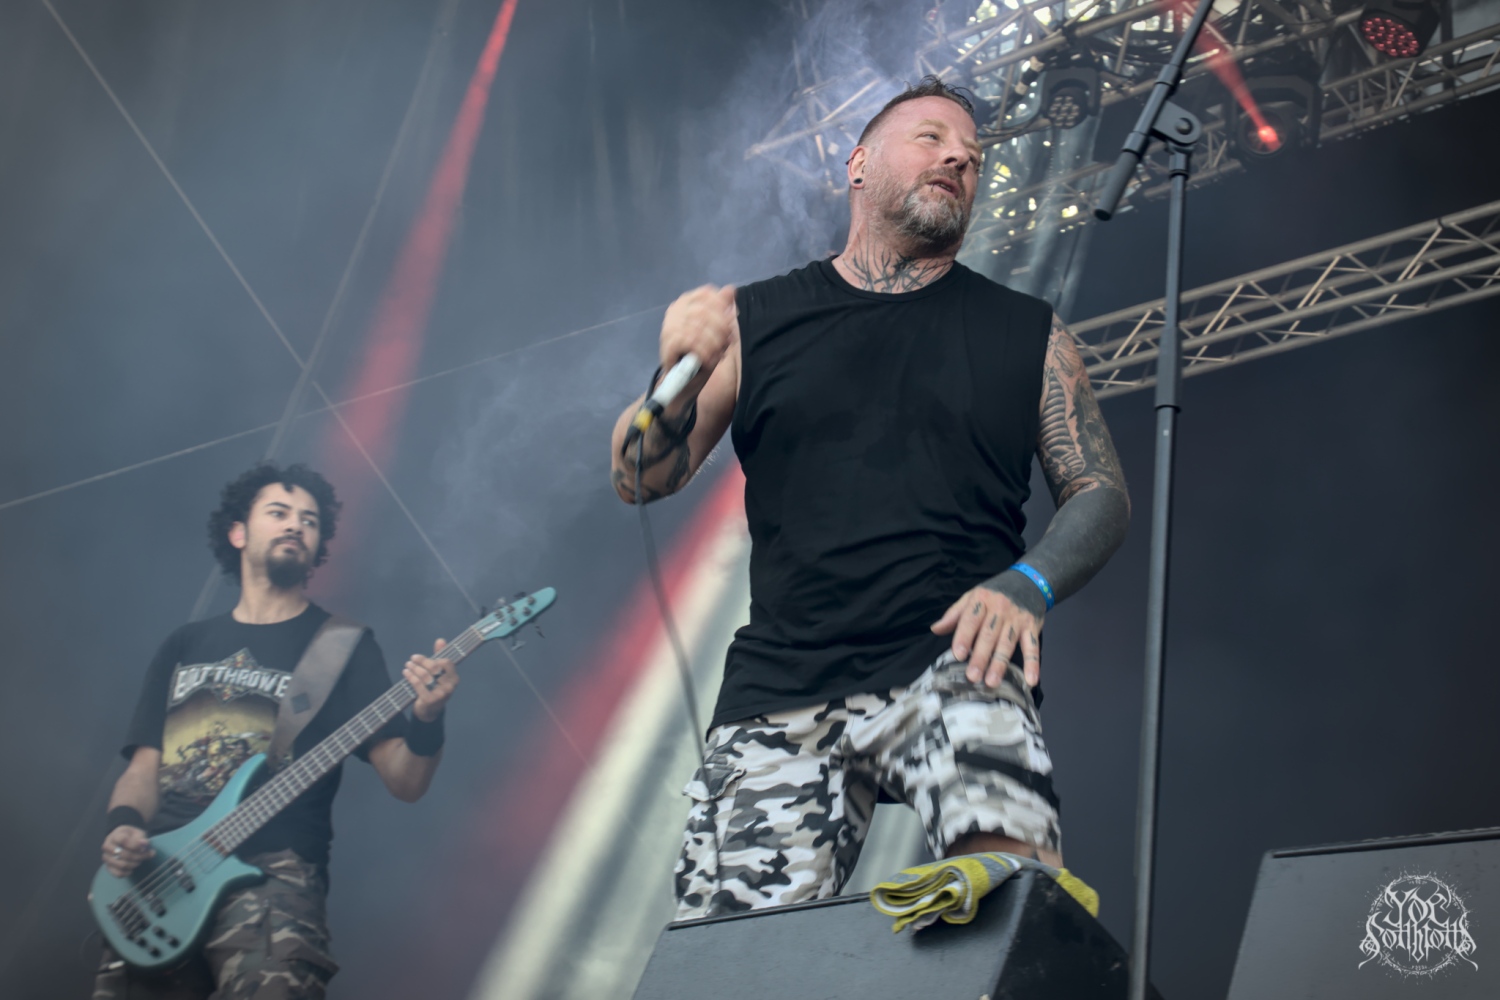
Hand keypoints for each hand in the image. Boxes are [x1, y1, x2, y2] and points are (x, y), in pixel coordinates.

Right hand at [101, 825, 153, 877]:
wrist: (125, 843)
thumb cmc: (133, 838)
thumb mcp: (139, 834)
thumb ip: (142, 838)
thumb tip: (144, 843)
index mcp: (115, 835)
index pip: (123, 840)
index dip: (135, 845)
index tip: (144, 847)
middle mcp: (107, 846)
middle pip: (123, 854)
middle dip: (139, 856)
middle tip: (148, 855)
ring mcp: (106, 858)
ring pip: (122, 864)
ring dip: (135, 864)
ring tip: (141, 860)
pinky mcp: (108, 867)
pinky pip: (118, 873)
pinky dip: (128, 872)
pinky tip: (133, 868)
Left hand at [404, 639, 457, 722]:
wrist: (430, 711)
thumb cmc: (435, 688)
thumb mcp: (439, 674)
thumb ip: (440, 656)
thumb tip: (440, 640)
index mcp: (454, 678)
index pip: (446, 662)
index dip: (433, 658)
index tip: (419, 657)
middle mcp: (450, 686)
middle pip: (434, 668)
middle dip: (421, 661)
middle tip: (411, 659)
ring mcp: (441, 694)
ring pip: (425, 676)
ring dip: (414, 668)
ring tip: (407, 665)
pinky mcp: (430, 699)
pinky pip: (418, 684)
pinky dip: (410, 677)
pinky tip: (406, 673)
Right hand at [659, 285, 736, 401]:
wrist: (682, 379)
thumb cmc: (700, 351)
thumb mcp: (716, 328)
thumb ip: (722, 308)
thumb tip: (731, 289)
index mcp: (686, 301)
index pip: (706, 294)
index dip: (722, 308)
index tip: (730, 323)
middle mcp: (675, 310)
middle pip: (704, 311)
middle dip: (720, 329)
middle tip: (727, 343)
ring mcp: (669, 325)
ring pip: (699, 328)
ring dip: (714, 344)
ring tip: (718, 354)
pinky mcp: (668, 342)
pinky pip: (691, 342)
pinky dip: (704, 352)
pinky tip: (709, 360)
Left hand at [931, 585, 1042, 689]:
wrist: (1027, 581)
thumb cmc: (994, 594)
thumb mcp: (972, 597)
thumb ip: (954, 614)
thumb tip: (935, 629)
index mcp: (981, 600)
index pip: (970, 620)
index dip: (964, 637)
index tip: (958, 655)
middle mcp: (1000, 609)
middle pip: (988, 635)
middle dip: (980, 657)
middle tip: (972, 676)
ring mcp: (1017, 619)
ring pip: (1007, 643)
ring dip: (999, 664)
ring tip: (992, 682)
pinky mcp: (1033, 627)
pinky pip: (1032, 647)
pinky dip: (1033, 664)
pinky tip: (1030, 680)